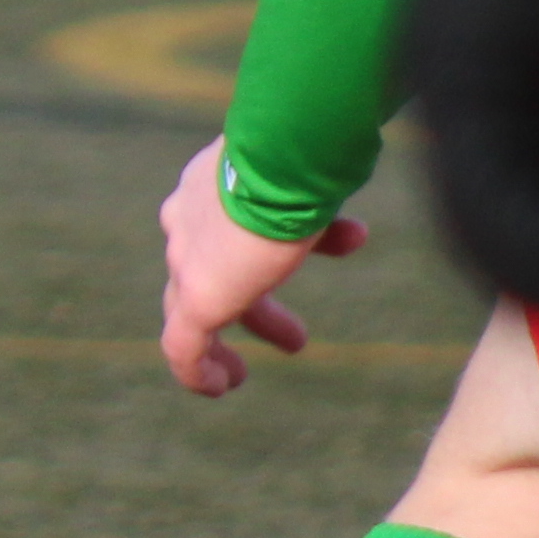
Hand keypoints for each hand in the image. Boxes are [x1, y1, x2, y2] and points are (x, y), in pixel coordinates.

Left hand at [159, 144, 358, 397]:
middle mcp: (188, 219)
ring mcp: (187, 260)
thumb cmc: (309, 151)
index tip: (274, 265)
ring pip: (199, 307)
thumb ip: (322, 187)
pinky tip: (222, 387)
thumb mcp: (315, 168)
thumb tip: (356, 191)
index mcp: (208, 185)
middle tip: (296, 337)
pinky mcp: (197, 298)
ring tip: (287, 354)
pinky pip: (182, 346)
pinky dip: (198, 370)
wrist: (281, 160)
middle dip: (256, 301)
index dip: (251, 251)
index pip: (224, 223)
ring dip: (248, 329)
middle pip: (212, 268)